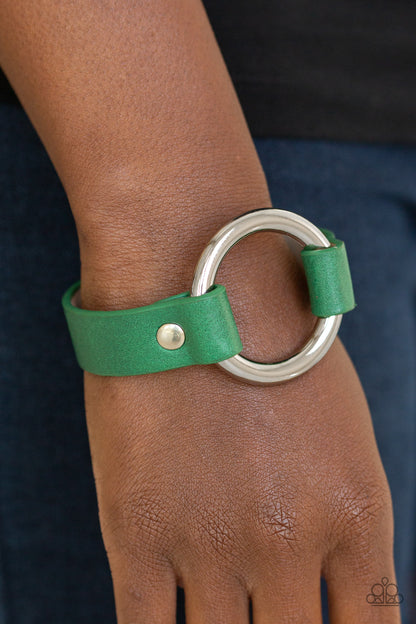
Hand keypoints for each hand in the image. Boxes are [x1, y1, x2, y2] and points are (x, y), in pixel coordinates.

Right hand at [82, 234, 396, 623]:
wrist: (189, 283)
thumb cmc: (269, 341)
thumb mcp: (341, 424)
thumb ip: (339, 507)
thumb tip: (323, 569)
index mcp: (356, 512)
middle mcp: (289, 541)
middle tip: (261, 618)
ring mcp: (211, 543)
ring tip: (215, 614)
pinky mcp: (139, 534)